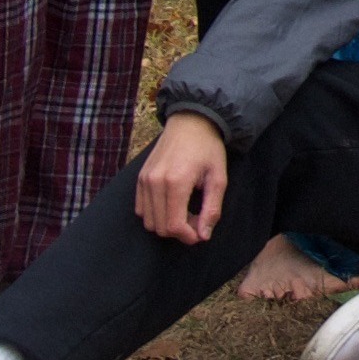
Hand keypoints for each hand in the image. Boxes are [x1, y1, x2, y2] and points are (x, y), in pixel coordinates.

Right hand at [135, 112, 231, 243]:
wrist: (190, 122)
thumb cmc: (207, 148)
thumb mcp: (218, 178)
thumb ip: (212, 209)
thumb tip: (203, 236)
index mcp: (176, 182)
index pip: (173, 226)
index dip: (188, 236)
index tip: (200, 233)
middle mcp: (155, 182)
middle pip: (160, 227)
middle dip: (179, 231)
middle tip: (196, 220)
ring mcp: (144, 180)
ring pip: (149, 221)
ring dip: (166, 224)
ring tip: (184, 211)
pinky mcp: (139, 179)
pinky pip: (141, 210)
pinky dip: (155, 214)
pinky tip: (171, 204)